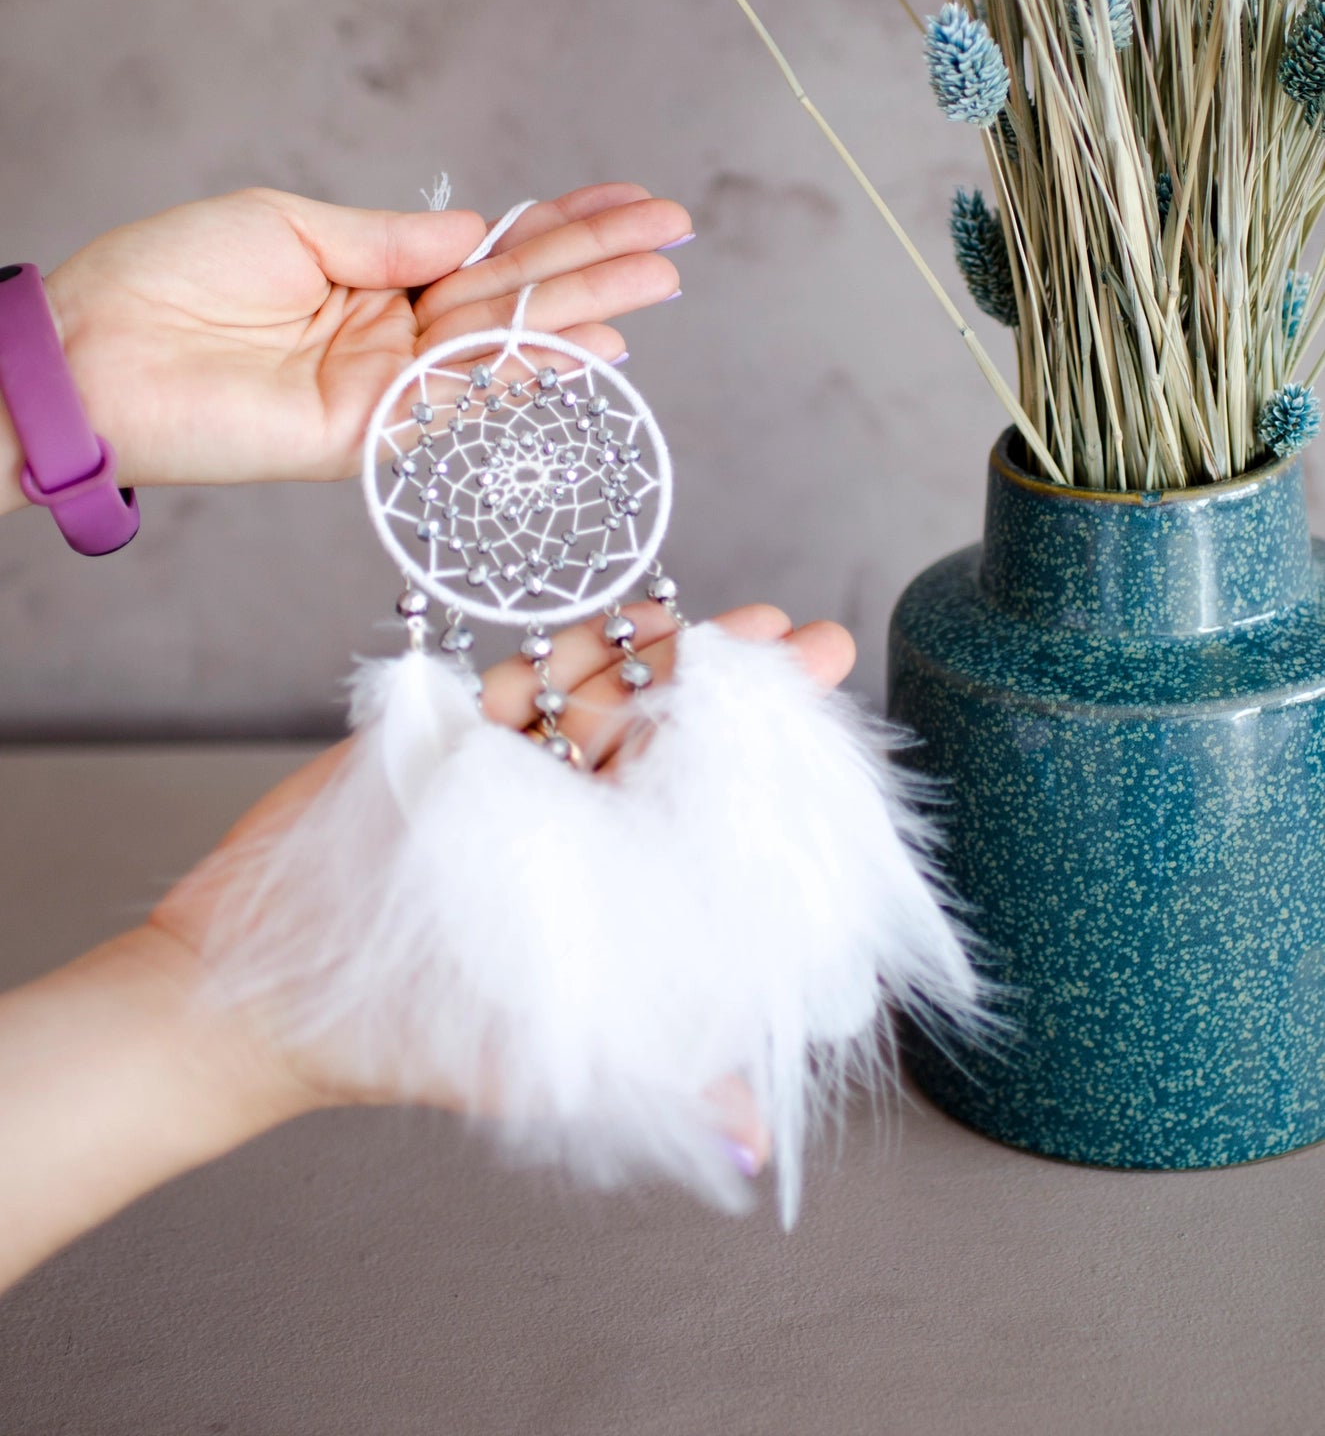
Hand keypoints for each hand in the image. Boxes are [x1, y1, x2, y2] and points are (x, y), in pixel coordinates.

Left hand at [0, 182, 689, 511]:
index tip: (628, 197)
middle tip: (676, 235)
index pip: (487, 249)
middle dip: (595, 262)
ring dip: (585, 311)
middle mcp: (389, 334)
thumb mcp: (290, 225)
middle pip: (513, 295)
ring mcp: (383, 386)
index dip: (558, 222)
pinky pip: (460, 401)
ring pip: (504, 343)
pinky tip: (589, 349)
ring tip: (661, 279)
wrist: (91, 349)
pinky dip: (527, 373)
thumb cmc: (168, 277)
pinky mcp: (364, 434)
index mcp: (371, 275)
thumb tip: (479, 229)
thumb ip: (391, 239)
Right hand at [152, 605, 856, 1146]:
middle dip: (739, 688)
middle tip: (812, 640)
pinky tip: (614, 633)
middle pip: (667, 740)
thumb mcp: (545, 1066)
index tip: (822, 724)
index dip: (765, 764)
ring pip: (598, 698)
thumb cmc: (404, 1042)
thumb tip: (756, 1140)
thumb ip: (655, 1080)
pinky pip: (513, 687)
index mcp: (605, 885)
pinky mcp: (442, 739)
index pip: (704, 812)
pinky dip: (563, 658)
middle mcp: (566, 826)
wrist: (256, 995)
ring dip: (662, 657)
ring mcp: (507, 775)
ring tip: (736, 623)